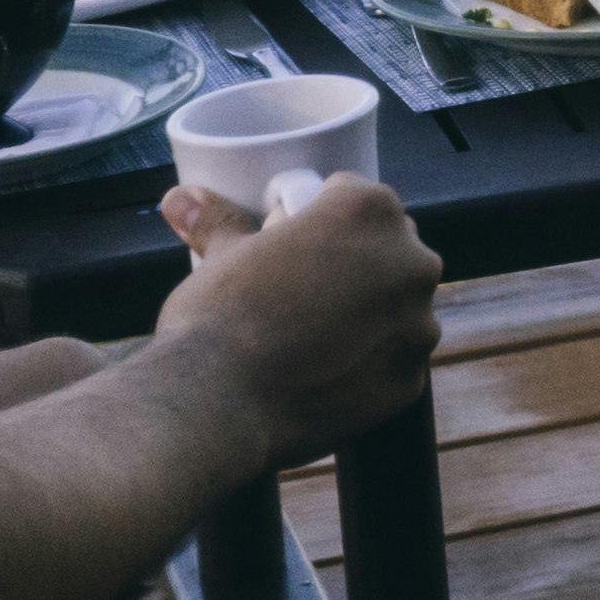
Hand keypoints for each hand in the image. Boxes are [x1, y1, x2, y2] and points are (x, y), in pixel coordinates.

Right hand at [138, 177, 443, 462]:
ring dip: (368, 316)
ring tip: (311, 336)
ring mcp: (417, 325)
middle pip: (387, 249)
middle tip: (301, 291)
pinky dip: (367, 365)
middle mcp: (411, 263)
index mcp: (370, 211)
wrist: (219, 403)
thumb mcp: (219, 256)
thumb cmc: (220, 315)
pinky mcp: (410, 381)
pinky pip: (393, 361)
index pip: (353, 197)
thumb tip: (183, 198)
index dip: (318, 218)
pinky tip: (326, 373)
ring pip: (397, 308)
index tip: (292, 245)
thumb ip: (217, 220)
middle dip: (353, 264)